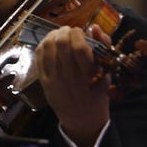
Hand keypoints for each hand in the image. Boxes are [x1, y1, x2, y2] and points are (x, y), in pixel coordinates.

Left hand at [35, 24, 111, 146]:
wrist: (82, 118)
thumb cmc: (97, 93)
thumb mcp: (107, 72)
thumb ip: (104, 47)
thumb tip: (95, 27)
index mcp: (87, 75)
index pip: (78, 47)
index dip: (79, 34)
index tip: (82, 33)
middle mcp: (68, 77)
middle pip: (60, 43)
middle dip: (66, 31)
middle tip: (70, 32)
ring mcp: (53, 79)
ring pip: (47, 47)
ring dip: (54, 35)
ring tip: (60, 35)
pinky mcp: (43, 80)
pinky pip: (39, 56)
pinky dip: (44, 44)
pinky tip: (51, 43)